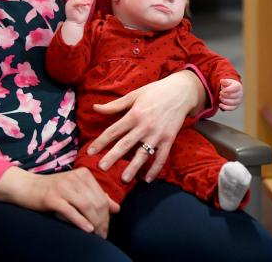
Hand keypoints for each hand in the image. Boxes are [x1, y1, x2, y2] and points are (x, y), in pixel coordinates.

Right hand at [0, 166, 118, 236]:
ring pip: (86, 206)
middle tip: (103, 235)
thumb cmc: (53, 189)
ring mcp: (63, 187)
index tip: (106, 227)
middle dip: (102, 221)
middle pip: (96, 202)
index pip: (101, 196)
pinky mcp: (52, 197)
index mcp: (83, 174)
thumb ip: (96, 196)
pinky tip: (87, 229)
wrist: (26, 187)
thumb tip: (116, 208)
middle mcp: (75, 178)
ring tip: (97, 235)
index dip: (107, 214)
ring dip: (94, 223)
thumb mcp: (76, 189)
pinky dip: (81, 221)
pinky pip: (70, 210)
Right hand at [65, 0, 94, 25]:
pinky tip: (86, 4)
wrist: (77, 24)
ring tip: (88, 3)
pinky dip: (81, 2)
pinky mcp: (69, 7)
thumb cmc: (81, 16)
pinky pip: (75, 2)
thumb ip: (89, 0)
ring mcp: (69, 4)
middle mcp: (71, 1)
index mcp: (75, 0)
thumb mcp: (87, 7)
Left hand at [87, 70, 203, 182]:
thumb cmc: (155, 91)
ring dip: (133, 167)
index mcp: (134, 114)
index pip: (113, 130)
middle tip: (101, 168)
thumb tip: (95, 108)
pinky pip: (161, 157)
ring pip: (143, 153)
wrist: (182, 91)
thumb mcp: (134, 95)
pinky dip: (155, 169)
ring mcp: (158, 134)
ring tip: (124, 179)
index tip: (89, 152)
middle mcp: (145, 126)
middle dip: (113, 157)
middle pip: (125, 144)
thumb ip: (115, 105)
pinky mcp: (169, 139)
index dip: (101, 141)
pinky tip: (147, 179)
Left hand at [219, 78, 242, 110]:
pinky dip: (224, 107)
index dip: (227, 90)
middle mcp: (240, 94)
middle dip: (224, 95)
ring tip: (220, 97)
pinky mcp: (236, 106)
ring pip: (231, 103)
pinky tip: (220, 104)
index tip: (223, 90)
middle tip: (220, 93)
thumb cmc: (230, 85)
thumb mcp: (227, 81)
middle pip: (232, 96)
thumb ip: (225, 81)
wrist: (233, 90)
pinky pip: (231, 108)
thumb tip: (222, 81)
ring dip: (223, 100)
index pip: (234, 88)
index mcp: (238, 87)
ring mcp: (238, 101)